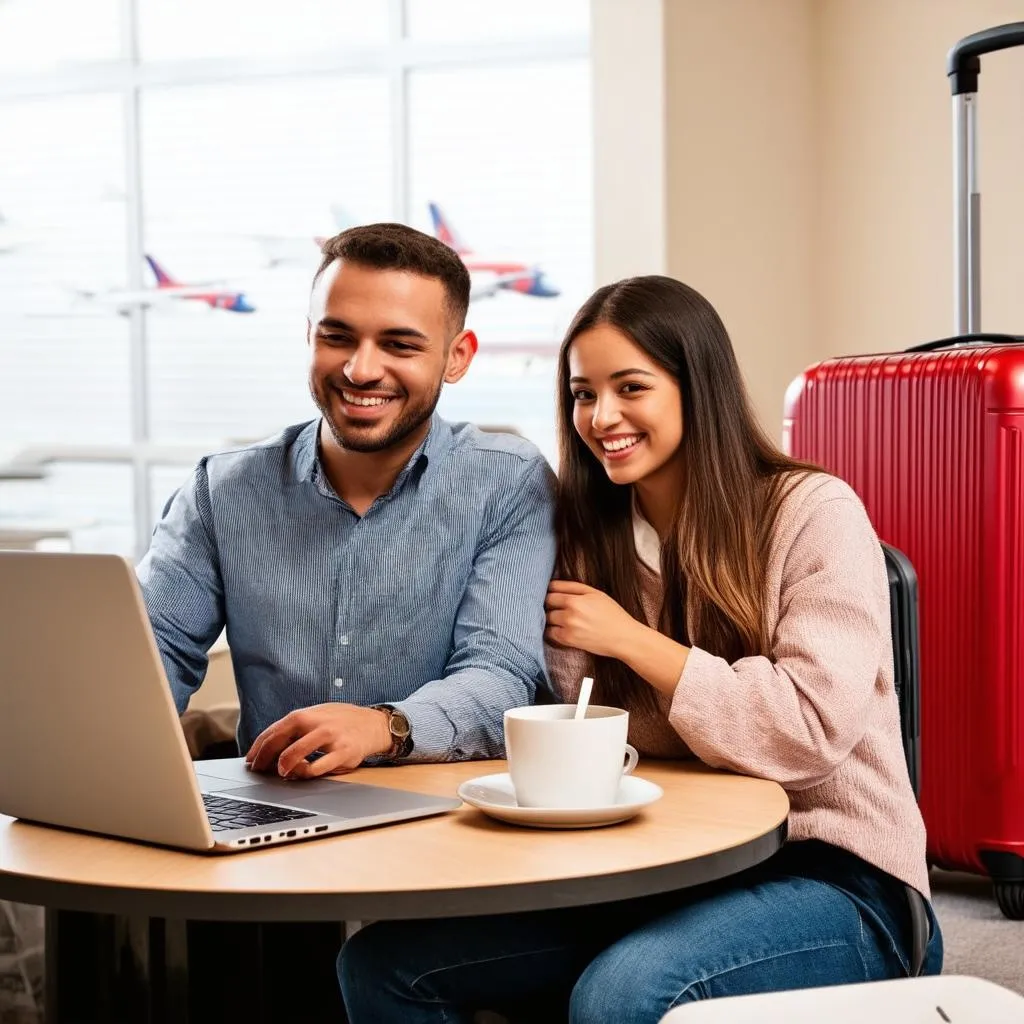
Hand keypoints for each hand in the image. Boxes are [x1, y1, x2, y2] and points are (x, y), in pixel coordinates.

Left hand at [244, 703, 392, 778]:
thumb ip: (296, 729)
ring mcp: (329, 737)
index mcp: (305, 715)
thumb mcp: (317, 717)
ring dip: (283, 766)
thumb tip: (269, 747)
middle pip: (279, 741)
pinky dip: (306, 773)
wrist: (373, 724)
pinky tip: (304, 773)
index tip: (250, 761)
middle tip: (259, 771)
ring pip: (295, 754)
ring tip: (282, 773)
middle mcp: (315, 723)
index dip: (257, 749)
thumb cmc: (341, 722)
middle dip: (264, 759)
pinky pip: (317, 767)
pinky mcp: (342, 752)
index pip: (273, 732)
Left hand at [544, 580, 642, 659]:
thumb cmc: (612, 613)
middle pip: (547, 604)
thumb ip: (574, 587)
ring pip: (547, 618)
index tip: (554, 593)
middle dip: (550, 604)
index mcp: (576, 599)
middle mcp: (570, 613)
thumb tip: (553, 584)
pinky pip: (550, 633)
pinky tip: (562, 628)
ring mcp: (568, 627)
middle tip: (557, 606)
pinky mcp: (568, 640)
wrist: (623, 637)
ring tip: (560, 618)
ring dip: (551, 617)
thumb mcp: (596, 593)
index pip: (551, 590)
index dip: (551, 591)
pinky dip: (553, 630)